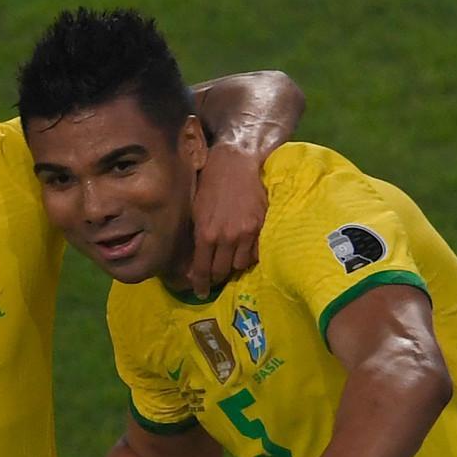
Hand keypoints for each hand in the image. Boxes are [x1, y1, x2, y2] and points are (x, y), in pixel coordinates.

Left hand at [189, 142, 267, 297]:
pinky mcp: (261, 227)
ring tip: (231, 260)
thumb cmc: (210, 184)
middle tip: (215, 278)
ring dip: (235, 265)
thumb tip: (195, 260)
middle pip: (222, 271)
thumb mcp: (196, 211)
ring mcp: (245, 233)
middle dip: (217, 277)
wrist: (235, 164)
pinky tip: (245, 250)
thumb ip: (198, 236)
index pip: (202, 269)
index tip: (200, 291)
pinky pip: (256, 252)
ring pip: (241, 264)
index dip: (201, 283)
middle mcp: (225, 237)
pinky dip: (250, 255)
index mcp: (205, 234)